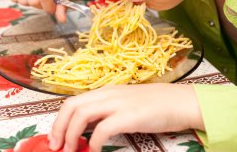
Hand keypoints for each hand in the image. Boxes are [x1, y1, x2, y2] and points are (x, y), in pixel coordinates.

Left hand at [48, 83, 204, 151]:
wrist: (181, 101)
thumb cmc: (156, 105)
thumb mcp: (126, 103)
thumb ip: (108, 110)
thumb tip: (89, 127)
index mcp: (107, 91)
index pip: (74, 101)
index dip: (60, 120)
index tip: (56, 138)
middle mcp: (109, 94)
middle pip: (72, 105)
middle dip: (59, 127)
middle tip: (56, 147)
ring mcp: (119, 103)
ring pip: (82, 114)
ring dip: (71, 135)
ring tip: (70, 151)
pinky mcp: (130, 116)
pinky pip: (104, 129)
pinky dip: (95, 142)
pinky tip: (96, 151)